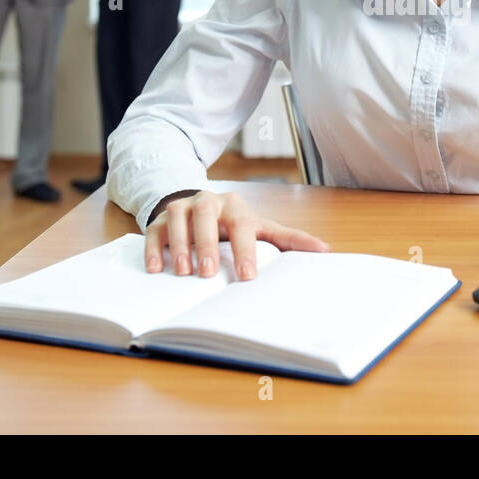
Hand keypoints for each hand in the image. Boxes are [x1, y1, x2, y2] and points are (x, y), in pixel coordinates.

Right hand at [143, 190, 329, 280]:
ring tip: (184, 273)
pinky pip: (154, 230)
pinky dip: (154, 249)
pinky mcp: (160, 219)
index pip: (242, 225)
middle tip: (208, 274)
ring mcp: (182, 209)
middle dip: (208, 245)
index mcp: (235, 206)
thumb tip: (325, 249)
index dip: (245, 250)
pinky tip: (156, 269)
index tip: (247, 276)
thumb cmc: (234, 224)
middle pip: (207, 217)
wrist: (197, 207)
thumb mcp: (260, 228)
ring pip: (179, 220)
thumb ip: (288, 239)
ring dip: (181, 246)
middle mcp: (207, 202)